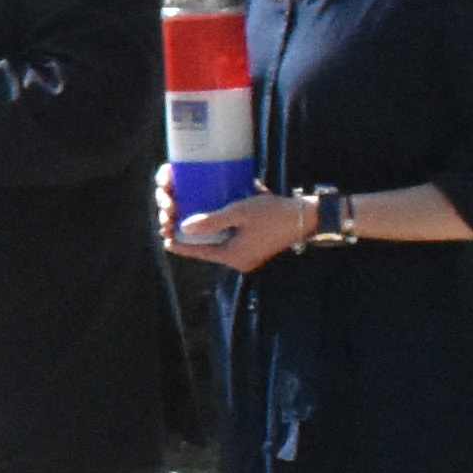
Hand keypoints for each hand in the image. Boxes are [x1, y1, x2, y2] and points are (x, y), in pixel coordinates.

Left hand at [172, 190, 318, 274]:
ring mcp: (249, 254)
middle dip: (192, 237)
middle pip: (208, 249)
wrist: (307, 217)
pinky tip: (215, 216)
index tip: (164, 237)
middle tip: (176, 223)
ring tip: (190, 219)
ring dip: (207, 232)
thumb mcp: (240, 213)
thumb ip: (211, 221)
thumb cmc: (274, 214)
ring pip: (220, 244)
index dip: (181, 245)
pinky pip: (232, 239)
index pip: (199, 252)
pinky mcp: (256, 246)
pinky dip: (223, 229)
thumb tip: (183, 227)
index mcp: (234, 256)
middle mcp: (240, 259)